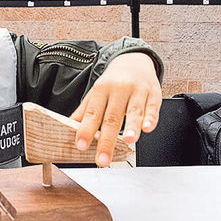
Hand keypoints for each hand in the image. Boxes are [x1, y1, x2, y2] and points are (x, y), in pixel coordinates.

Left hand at [71, 52, 161, 166]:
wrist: (134, 61)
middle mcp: (118, 90)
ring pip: (134, 111)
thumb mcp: (96, 93)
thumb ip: (84, 112)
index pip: (92, 113)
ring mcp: (137, 91)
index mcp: (101, 90)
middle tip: (103, 159)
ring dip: (131, 127)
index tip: (81, 145)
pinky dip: (151, 118)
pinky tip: (147, 128)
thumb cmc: (114, 82)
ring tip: (128, 141)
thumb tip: (66, 128)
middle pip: (112, 117)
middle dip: (107, 141)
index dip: (85, 130)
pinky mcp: (154, 94)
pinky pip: (153, 107)